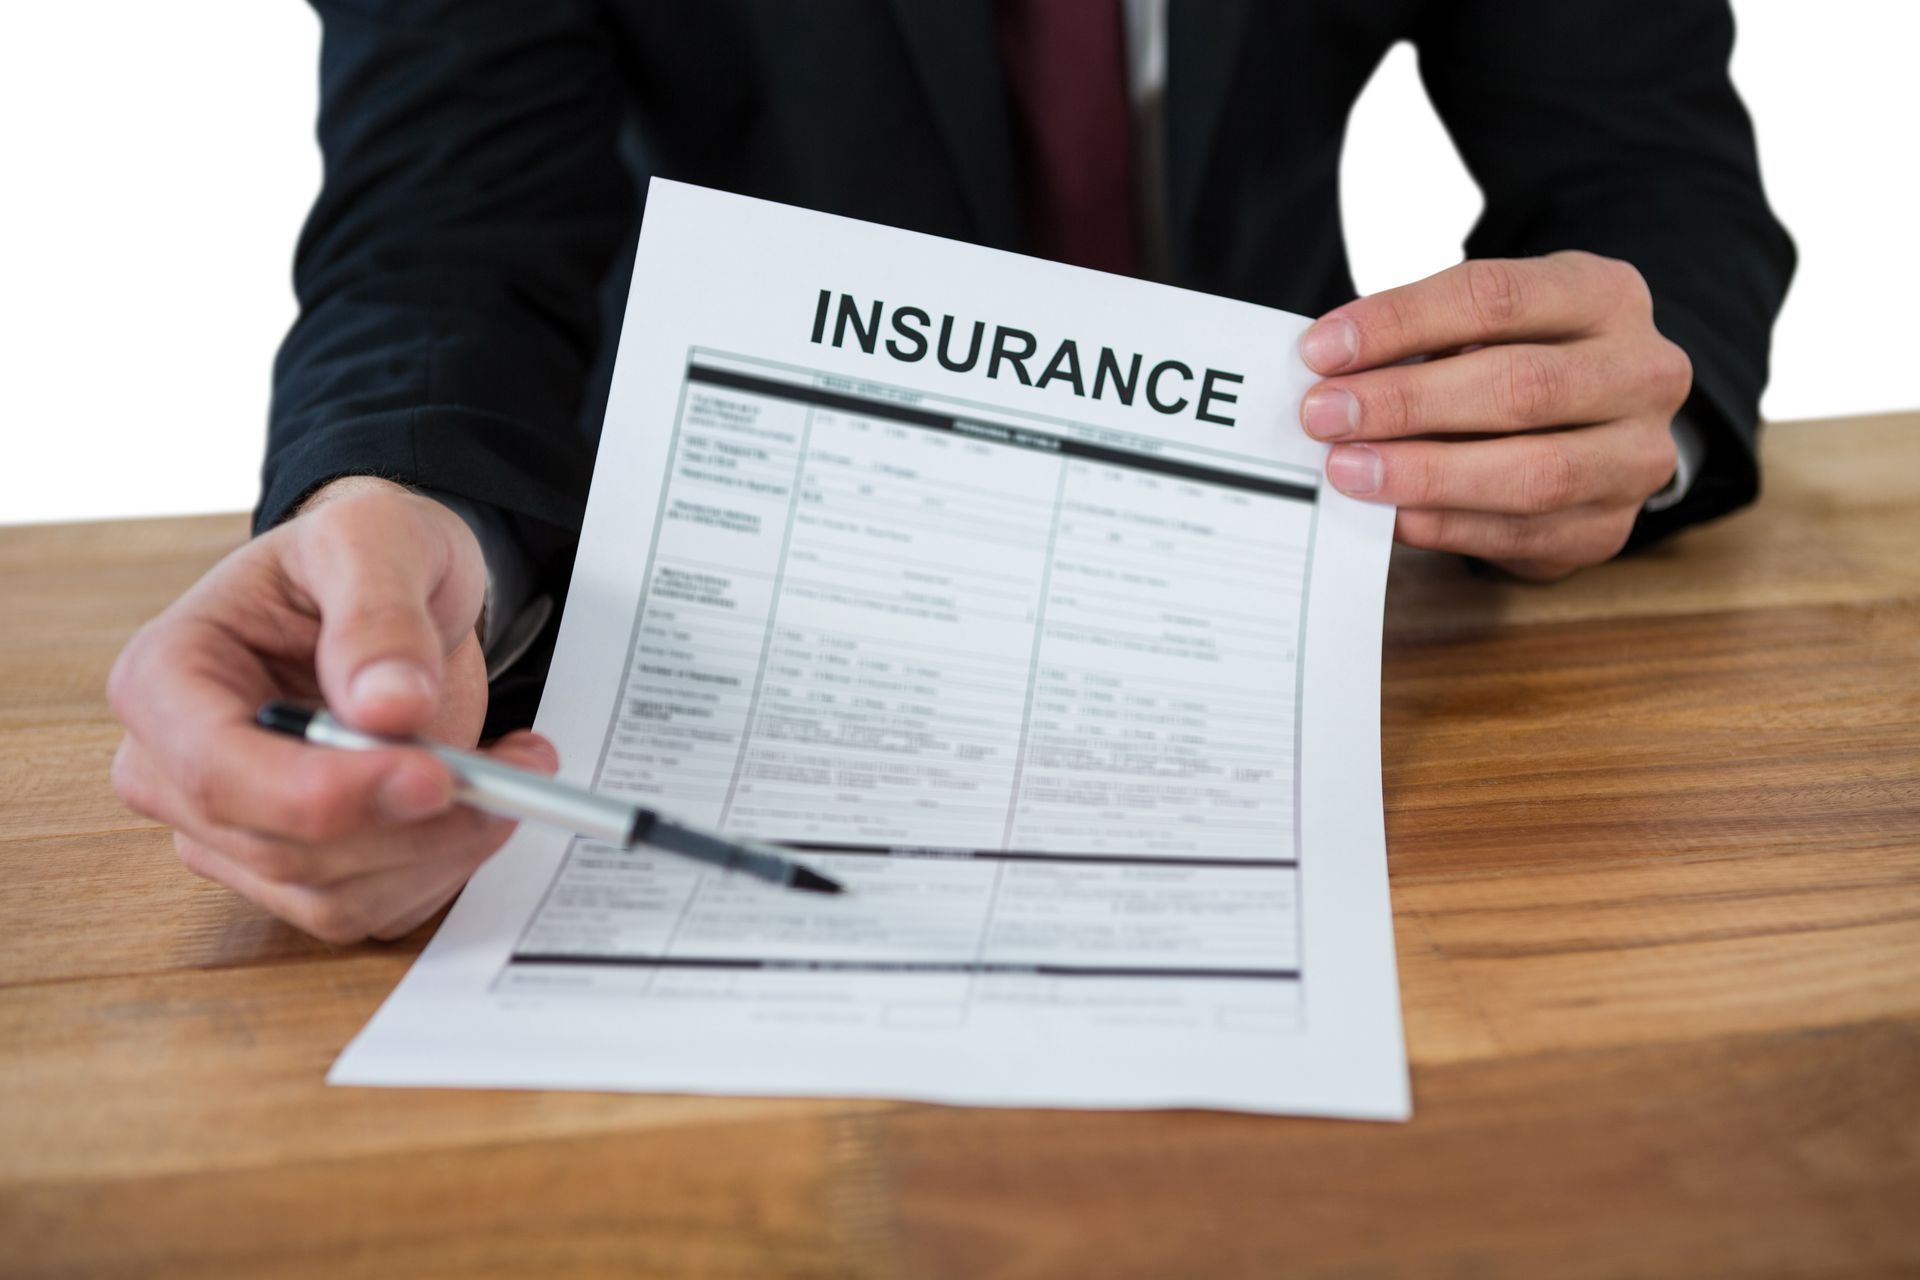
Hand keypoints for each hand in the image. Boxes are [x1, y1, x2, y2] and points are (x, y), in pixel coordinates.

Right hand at [107, 477, 556, 943]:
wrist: (398, 589)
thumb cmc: (364, 554)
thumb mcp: (376, 537)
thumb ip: (377, 613)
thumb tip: (390, 707)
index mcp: (167, 678)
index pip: (218, 772)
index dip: (325, 792)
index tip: (431, 774)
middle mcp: (180, 770)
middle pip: (283, 848)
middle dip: (410, 823)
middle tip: (513, 772)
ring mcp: (237, 831)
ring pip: (333, 896)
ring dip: (444, 847)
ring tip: (516, 769)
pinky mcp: (302, 868)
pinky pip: (375, 906)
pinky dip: (450, 864)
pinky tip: (489, 797)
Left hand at [1298, 251, 1692, 579]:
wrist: (1598, 430)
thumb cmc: (1520, 361)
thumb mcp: (1486, 325)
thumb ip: (1423, 342)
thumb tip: (1330, 376)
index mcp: (1605, 295)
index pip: (1496, 298)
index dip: (1402, 321)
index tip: (1322, 349)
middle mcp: (1643, 372)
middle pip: (1520, 386)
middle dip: (1407, 401)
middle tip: (1325, 414)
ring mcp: (1637, 456)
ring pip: (1534, 472)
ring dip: (1426, 473)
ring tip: (1348, 469)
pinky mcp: (1609, 528)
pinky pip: (1522, 533)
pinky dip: (1444, 526)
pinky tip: (1388, 516)